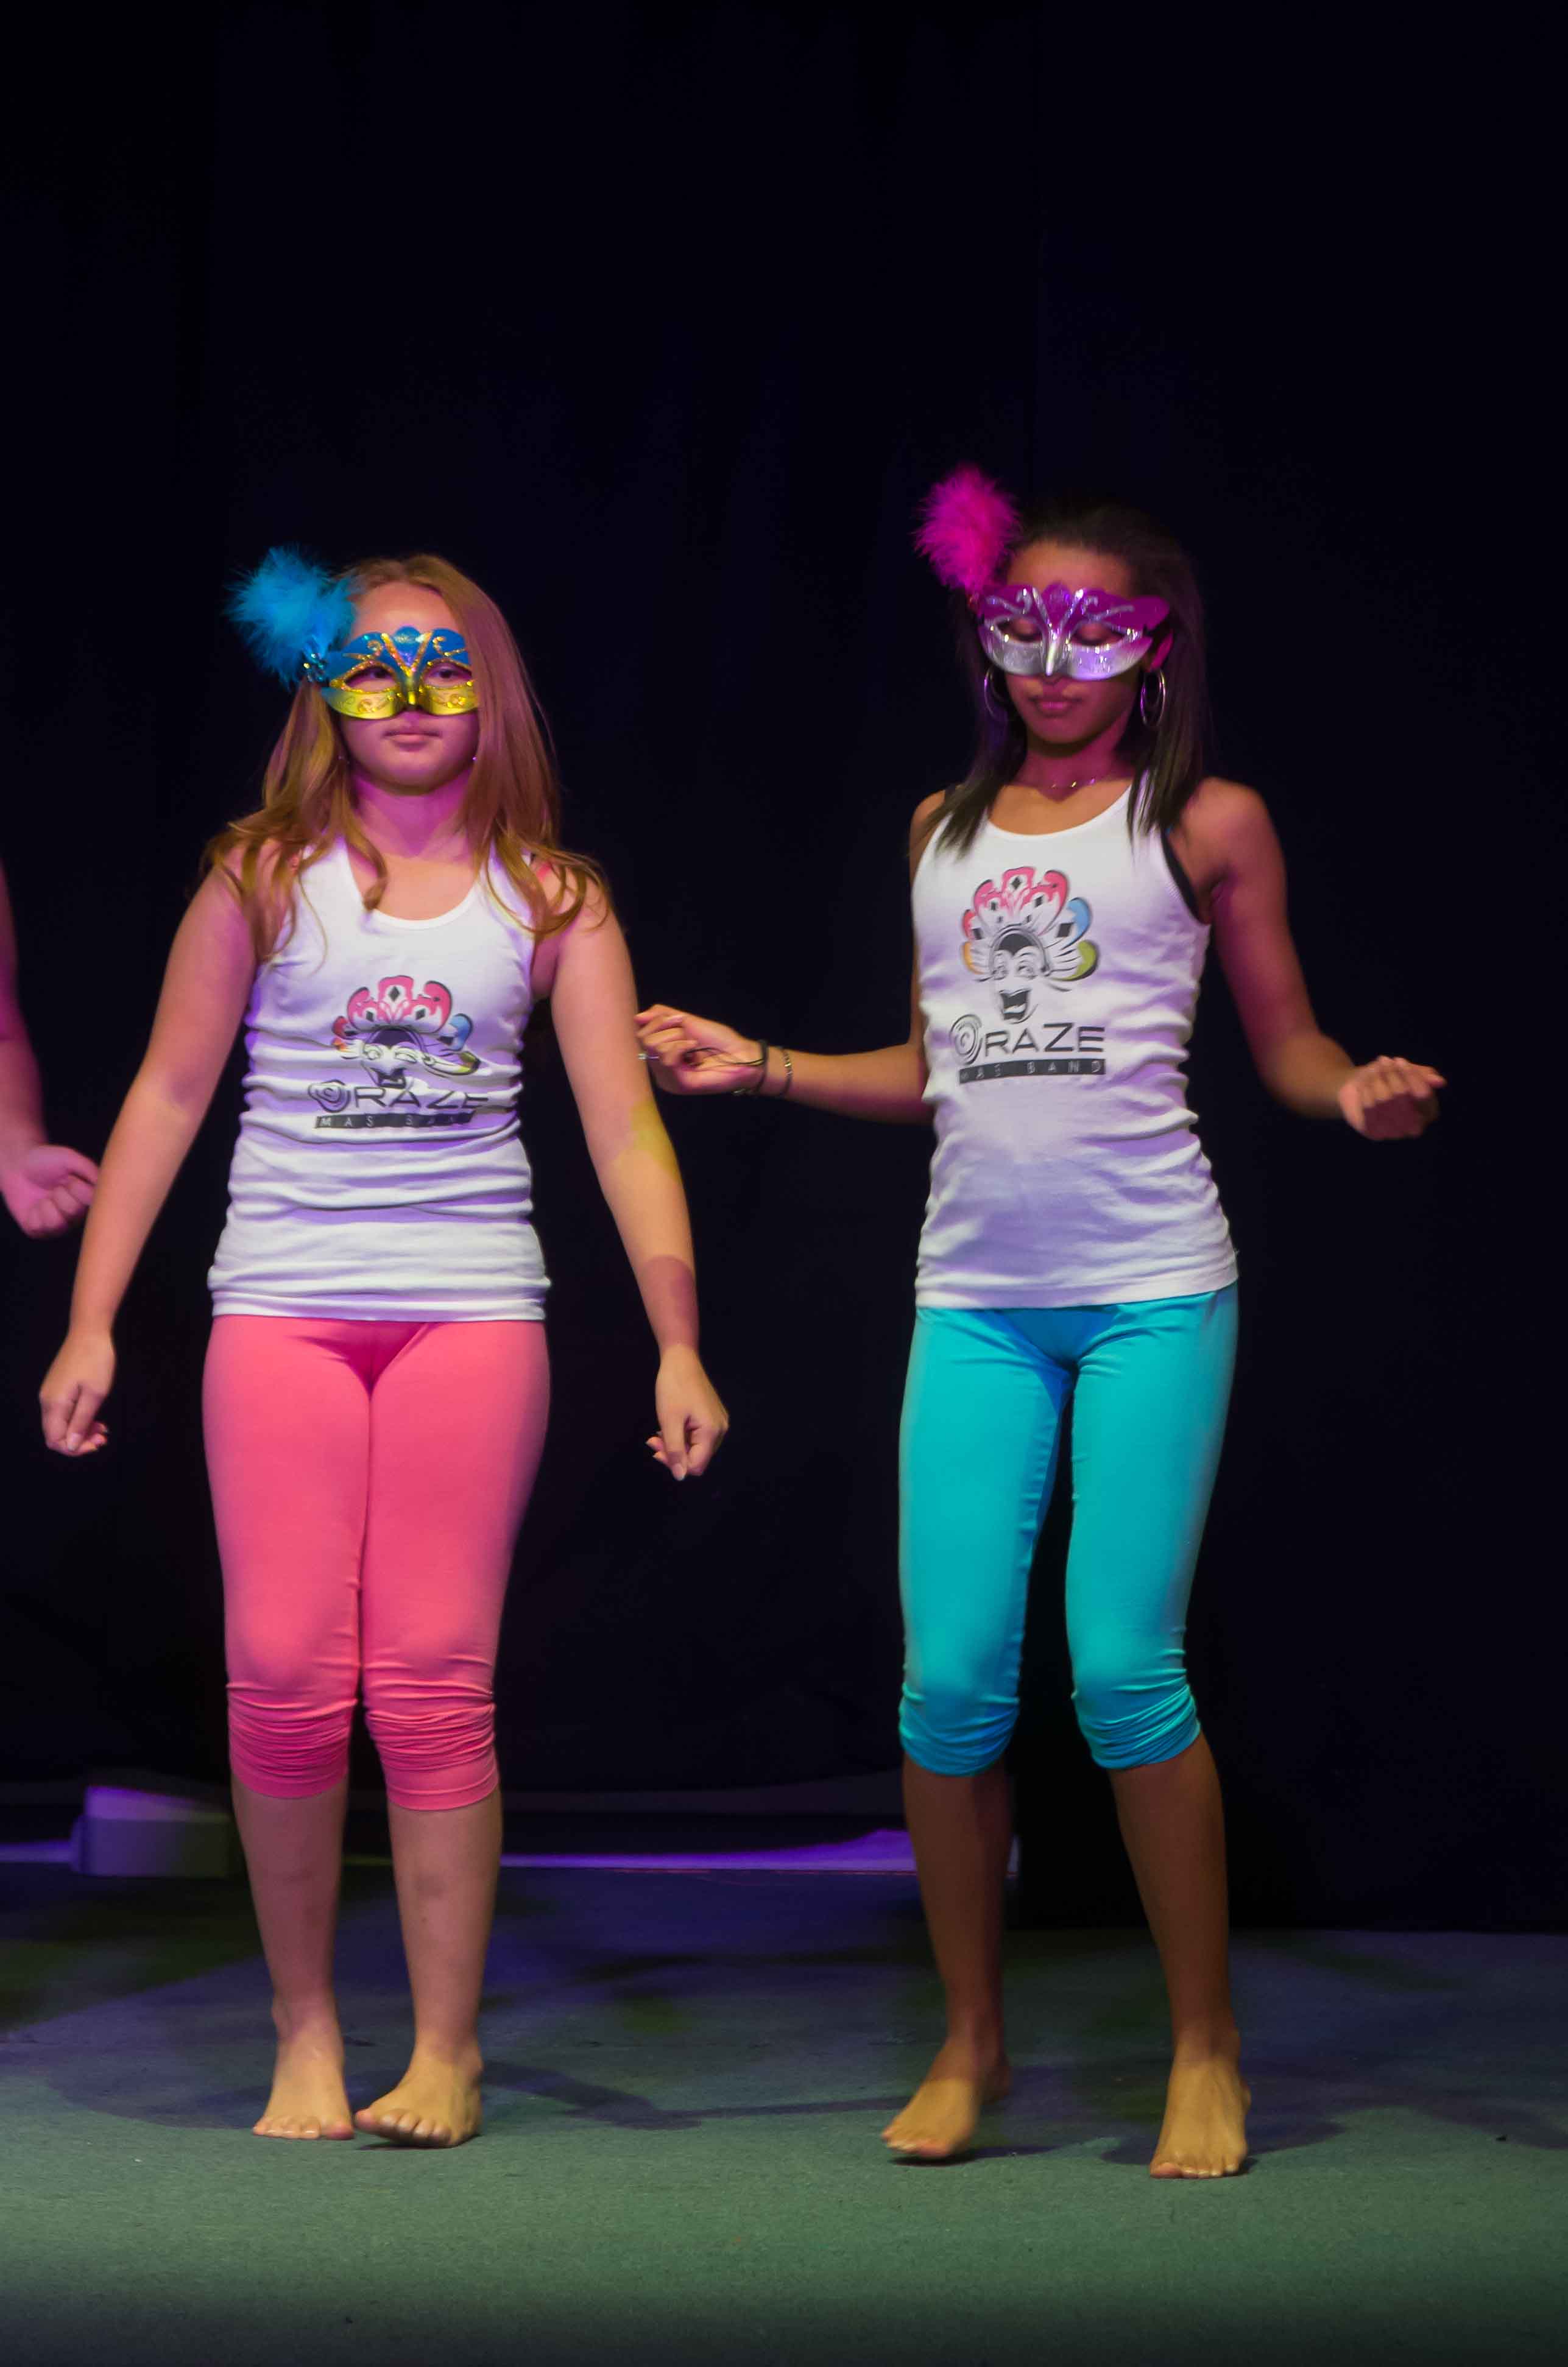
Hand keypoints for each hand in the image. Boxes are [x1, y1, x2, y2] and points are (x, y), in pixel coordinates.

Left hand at [3, 1143, 98, 1237]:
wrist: (18, 1165)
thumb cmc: (46, 1161)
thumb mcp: (71, 1159)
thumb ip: (90, 1170)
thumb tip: (105, 1185)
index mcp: (86, 1200)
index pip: (92, 1202)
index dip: (78, 1188)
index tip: (70, 1178)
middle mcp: (75, 1216)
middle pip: (73, 1211)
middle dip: (60, 1194)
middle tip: (55, 1186)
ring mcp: (58, 1225)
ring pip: (57, 1222)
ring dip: (47, 1204)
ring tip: (44, 1196)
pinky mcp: (39, 1230)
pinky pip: (40, 1226)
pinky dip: (34, 1212)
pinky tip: (34, 1205)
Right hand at [40, 1326, 113, 1455]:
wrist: (89, 1332)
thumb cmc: (95, 1360)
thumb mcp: (95, 1395)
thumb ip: (82, 1422)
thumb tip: (71, 1445)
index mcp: (54, 1404)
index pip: (55, 1440)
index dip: (75, 1449)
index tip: (96, 1444)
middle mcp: (47, 1401)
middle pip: (56, 1434)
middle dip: (79, 1441)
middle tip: (102, 1438)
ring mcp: (51, 1394)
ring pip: (61, 1424)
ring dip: (81, 1430)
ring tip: (102, 1429)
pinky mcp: (57, 1388)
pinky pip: (64, 1412)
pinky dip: (79, 1418)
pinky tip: (95, 1418)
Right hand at [636, 1005, 762, 1095]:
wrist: (740, 1054)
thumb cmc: (718, 1039)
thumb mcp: (686, 1021)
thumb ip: (661, 1016)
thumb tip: (637, 1017)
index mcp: (661, 1054)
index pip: (641, 1033)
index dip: (657, 1020)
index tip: (679, 1020)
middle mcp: (661, 1069)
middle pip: (644, 1039)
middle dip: (667, 1028)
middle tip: (688, 1036)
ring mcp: (668, 1079)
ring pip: (653, 1048)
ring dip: (677, 1038)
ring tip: (694, 1046)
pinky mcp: (678, 1085)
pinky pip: (666, 1059)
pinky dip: (681, 1047)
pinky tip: (695, 1050)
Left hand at [647, 1344, 728, 1479]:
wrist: (681, 1359)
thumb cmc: (674, 1387)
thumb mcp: (669, 1421)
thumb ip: (675, 1451)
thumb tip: (680, 1477)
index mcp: (712, 1432)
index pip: (696, 1465)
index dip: (675, 1464)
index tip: (656, 1449)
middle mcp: (720, 1430)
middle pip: (697, 1458)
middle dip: (673, 1454)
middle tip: (653, 1440)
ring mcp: (718, 1422)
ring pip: (696, 1448)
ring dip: (676, 1445)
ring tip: (658, 1433)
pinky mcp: (713, 1416)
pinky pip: (698, 1437)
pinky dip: (682, 1436)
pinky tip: (670, 1426)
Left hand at [1337, 1055, 1444, 1139]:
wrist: (1357, 1087)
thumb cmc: (1388, 1078)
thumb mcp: (1407, 1071)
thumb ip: (1424, 1075)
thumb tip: (1440, 1082)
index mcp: (1429, 1112)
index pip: (1423, 1095)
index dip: (1411, 1075)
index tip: (1399, 1060)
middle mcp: (1415, 1127)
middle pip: (1402, 1095)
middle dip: (1391, 1074)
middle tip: (1383, 1061)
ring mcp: (1394, 1132)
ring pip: (1383, 1100)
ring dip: (1376, 1079)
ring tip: (1372, 1071)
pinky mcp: (1374, 1132)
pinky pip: (1368, 1107)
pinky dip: (1365, 1090)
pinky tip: (1364, 1085)